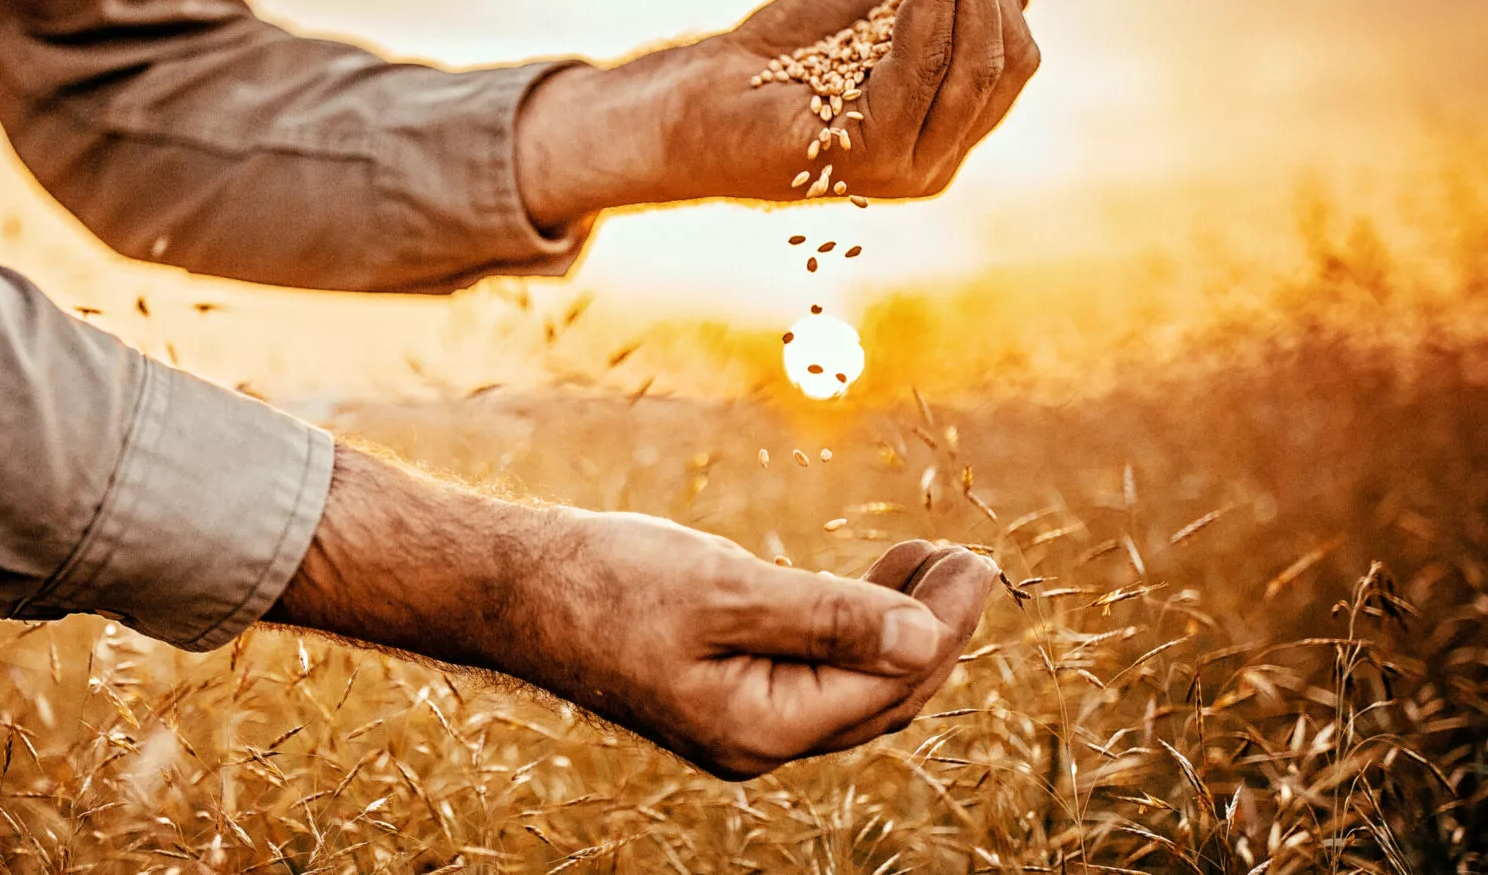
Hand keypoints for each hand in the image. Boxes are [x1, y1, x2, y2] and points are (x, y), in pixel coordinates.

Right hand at [499, 514, 996, 778]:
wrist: (511, 586)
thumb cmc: (605, 582)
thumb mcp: (725, 590)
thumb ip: (829, 615)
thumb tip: (924, 638)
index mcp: (758, 727)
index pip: (886, 684)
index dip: (944, 624)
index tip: (977, 559)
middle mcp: (756, 738)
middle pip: (880, 695)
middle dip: (934, 629)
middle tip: (968, 557)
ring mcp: (738, 716)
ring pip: (851, 682)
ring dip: (898, 624)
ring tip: (929, 558)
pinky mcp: (724, 686)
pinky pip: (816, 667)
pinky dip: (852, 623)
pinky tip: (868, 579)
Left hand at [516, 0, 1039, 225]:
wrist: (696, 108)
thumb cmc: (773, 60)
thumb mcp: (865, 18)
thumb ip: (925, 0)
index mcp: (941, 137)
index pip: (1012, 67)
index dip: (1009, 4)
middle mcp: (932, 163)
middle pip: (1002, 69)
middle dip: (994, 0)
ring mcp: (904, 168)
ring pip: (972, 71)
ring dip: (967, 1)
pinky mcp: (868, 158)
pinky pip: (918, 72)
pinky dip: (924, 15)